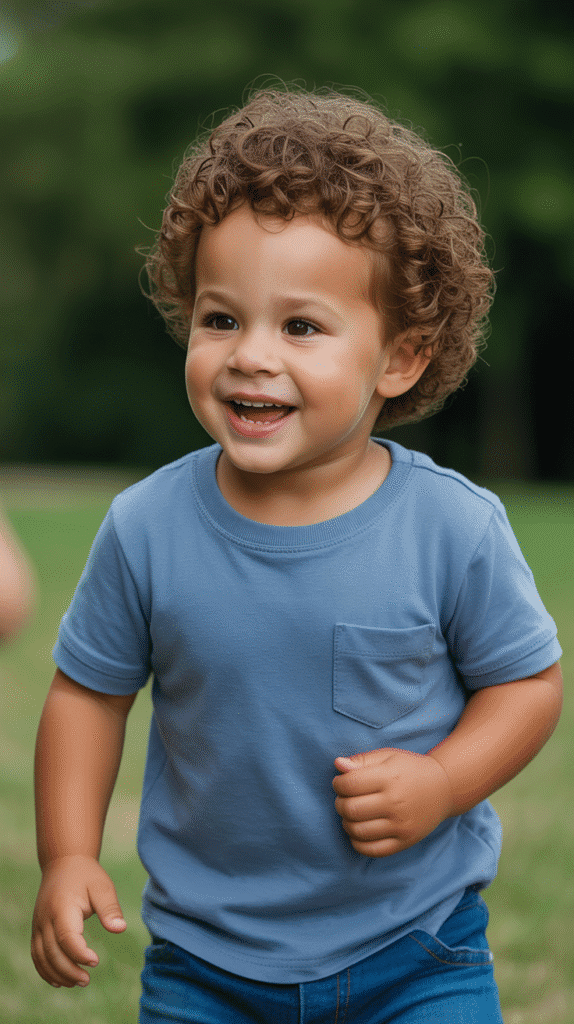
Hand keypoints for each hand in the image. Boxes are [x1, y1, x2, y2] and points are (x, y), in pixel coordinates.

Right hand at [31, 854, 126, 987]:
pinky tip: (60, 981)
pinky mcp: (37, 930)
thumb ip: (110, 908)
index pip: (67, 937)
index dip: (79, 953)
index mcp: (62, 907)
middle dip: (69, 970)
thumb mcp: (102, 887)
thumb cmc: (86, 876)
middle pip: (52, 952)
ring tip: (78, 982)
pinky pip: (36, 955)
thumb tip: (120, 929)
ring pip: (42, 957)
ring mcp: (38, 925)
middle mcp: (46, 918)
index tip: (95, 961)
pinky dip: (45, 970)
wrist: (64, 863)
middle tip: (87, 980)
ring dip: (57, 974)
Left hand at [332, 748, 453, 856]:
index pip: (350, 784)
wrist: (444, 788)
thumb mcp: (388, 757)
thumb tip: (338, 764)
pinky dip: (358, 843)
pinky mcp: (405, 841)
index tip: (341, 783)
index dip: (338, 784)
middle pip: (351, 809)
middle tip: (344, 798)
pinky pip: (373, 850)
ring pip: (358, 831)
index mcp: (389, 777)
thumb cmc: (411, 769)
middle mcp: (395, 802)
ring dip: (346, 822)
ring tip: (351, 814)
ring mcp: (401, 825)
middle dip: (340, 803)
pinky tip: (358, 831)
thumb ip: (362, 761)